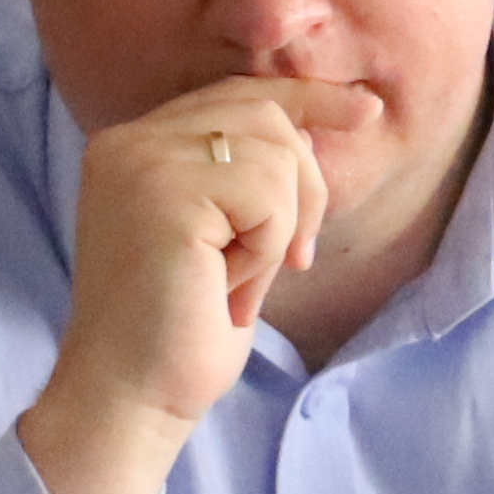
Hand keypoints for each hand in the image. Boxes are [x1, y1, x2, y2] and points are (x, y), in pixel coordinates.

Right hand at [16, 74, 373, 493]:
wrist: (130, 398)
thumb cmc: (179, 331)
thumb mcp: (223, 238)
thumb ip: (246, 179)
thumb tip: (311, 134)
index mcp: (133, 146)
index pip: (236, 95)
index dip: (306, 99)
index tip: (366, 110)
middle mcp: (127, 142)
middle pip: (264, 116)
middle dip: (305, 187)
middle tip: (296, 259)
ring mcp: (141, 163)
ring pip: (274, 155)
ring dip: (279, 231)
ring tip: (237, 283)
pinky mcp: (164, 194)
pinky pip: (266, 195)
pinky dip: (268, 251)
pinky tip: (229, 290)